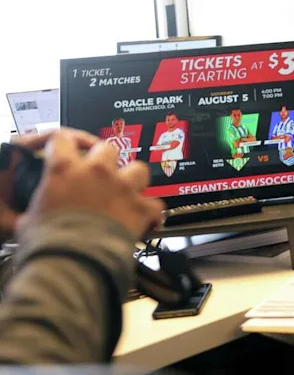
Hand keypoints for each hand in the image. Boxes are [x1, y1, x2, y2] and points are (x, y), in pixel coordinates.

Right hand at [16, 129, 164, 238]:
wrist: (74, 261)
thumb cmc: (48, 243)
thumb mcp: (30, 221)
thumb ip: (38, 208)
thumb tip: (33, 217)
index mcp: (64, 170)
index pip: (62, 140)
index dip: (63, 145)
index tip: (65, 152)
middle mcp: (96, 172)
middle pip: (106, 148)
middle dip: (104, 160)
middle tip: (100, 175)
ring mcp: (122, 187)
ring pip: (138, 169)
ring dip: (134, 180)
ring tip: (128, 192)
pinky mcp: (141, 208)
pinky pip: (155, 205)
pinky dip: (151, 213)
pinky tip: (148, 221)